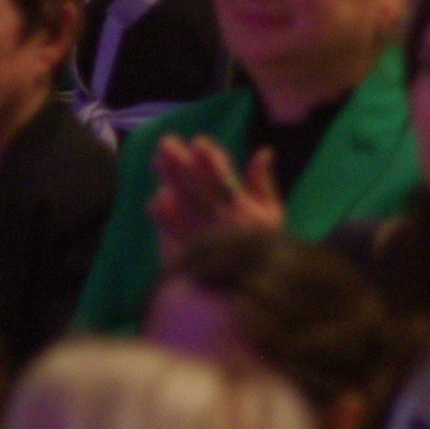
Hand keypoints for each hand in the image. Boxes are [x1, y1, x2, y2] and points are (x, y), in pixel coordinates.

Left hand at [148, 140, 283, 265]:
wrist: (253, 286)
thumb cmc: (266, 243)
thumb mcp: (274, 212)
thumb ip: (263, 183)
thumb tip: (263, 152)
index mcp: (243, 210)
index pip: (224, 180)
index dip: (211, 161)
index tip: (198, 141)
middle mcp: (221, 221)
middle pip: (197, 189)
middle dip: (182, 165)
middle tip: (166, 143)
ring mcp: (203, 237)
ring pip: (183, 206)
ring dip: (170, 183)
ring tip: (157, 162)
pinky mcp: (190, 252)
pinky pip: (174, 233)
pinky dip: (164, 217)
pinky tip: (155, 200)